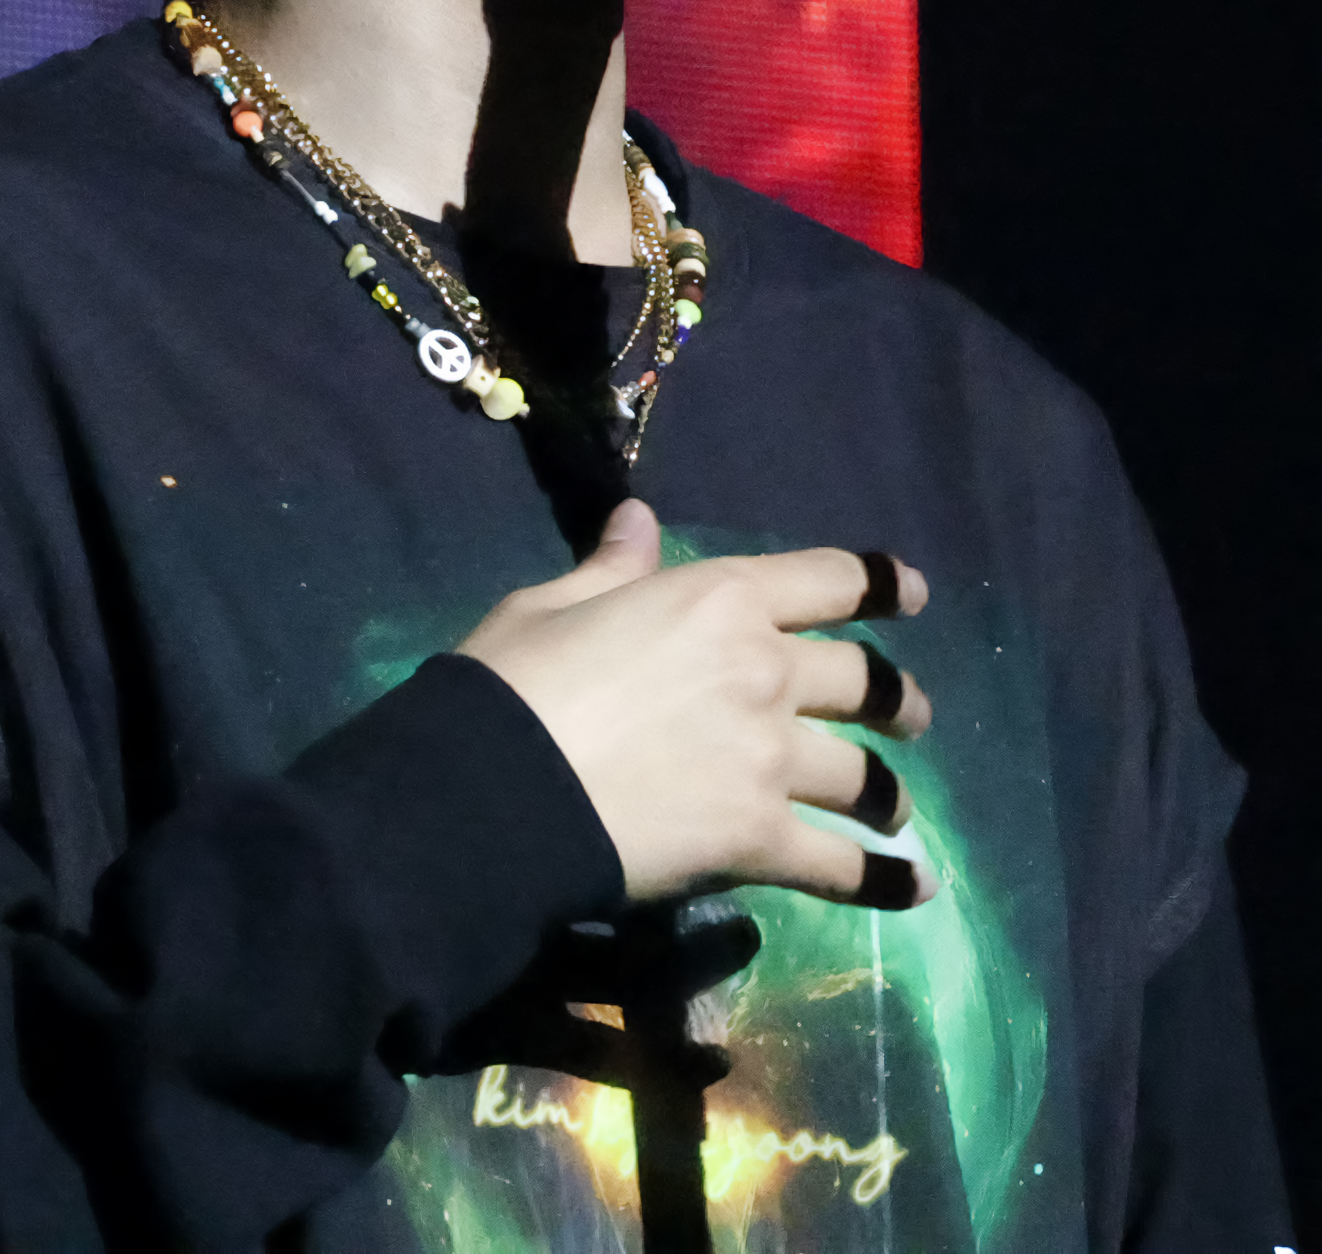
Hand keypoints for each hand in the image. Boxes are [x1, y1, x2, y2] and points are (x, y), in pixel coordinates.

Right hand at [458, 500, 933, 906]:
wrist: (497, 787)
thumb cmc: (515, 681)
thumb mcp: (554, 603)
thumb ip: (612, 568)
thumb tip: (639, 520)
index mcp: (721, 598)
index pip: (826, 580)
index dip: (878, 582)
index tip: (912, 593)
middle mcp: (764, 669)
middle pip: (863, 680)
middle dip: (896, 699)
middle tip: (909, 717)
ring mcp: (769, 758)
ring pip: (861, 774)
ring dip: (888, 792)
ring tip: (896, 811)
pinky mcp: (759, 838)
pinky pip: (841, 865)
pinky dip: (885, 882)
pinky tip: (915, 890)